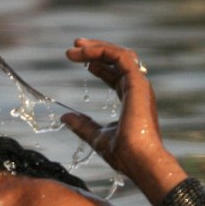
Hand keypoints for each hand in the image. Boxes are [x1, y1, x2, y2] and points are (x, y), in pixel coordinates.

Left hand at [61, 38, 183, 204]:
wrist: (139, 160)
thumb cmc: (123, 154)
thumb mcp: (96, 136)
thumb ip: (82, 125)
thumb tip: (65, 117)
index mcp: (132, 99)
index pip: (115, 74)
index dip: (98, 64)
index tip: (79, 59)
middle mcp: (138, 89)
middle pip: (118, 60)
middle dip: (96, 50)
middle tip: (75, 45)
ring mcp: (139, 85)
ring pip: (121, 54)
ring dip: (97, 47)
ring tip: (75, 46)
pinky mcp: (138, 83)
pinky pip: (121, 57)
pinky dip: (102, 51)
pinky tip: (84, 53)